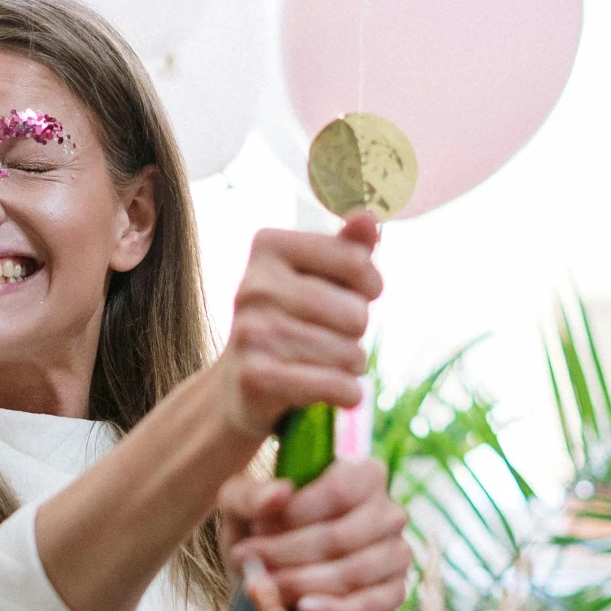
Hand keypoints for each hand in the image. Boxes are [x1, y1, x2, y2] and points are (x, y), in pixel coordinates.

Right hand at [211, 212, 382, 439]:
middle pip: (355, 313)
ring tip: (325, 363)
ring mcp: (251, 332)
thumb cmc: (291, 321)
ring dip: (351, 365)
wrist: (239, 385)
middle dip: (355, 332)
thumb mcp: (316, 278)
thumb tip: (367, 217)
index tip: (357, 295)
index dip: (370, 285)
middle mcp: (253, 286)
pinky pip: (335, 385)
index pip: (355, 261)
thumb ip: (346, 249)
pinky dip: (347, 394)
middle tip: (330, 336)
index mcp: (268, 247)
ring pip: (349, 354)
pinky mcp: (256, 377)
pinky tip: (337, 391)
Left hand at [219, 457, 412, 610]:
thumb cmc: (259, 534)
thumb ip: (251, 495)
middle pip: (341, 536)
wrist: (268, 583)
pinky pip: (370, 607)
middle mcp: (389, 511)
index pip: (338, 491)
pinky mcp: (394, 594)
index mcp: (363, 475)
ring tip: (264, 586)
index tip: (254, 529)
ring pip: (353, 572)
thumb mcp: (239, 509)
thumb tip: (281, 492)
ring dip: (301, 583)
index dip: (294, 514)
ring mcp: (397, 554)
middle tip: (246, 562)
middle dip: (286, 553)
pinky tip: (304, 610)